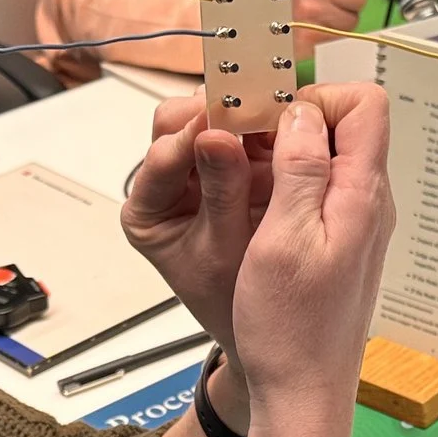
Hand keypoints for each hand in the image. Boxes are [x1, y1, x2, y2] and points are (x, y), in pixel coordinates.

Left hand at [121, 92, 275, 365]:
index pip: (163, 151)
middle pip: (181, 123)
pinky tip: (289, 129)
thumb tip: (215, 136)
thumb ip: (221, 193)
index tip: (228, 117)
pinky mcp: (233, 168)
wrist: (261, 330)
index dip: (195, 130)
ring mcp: (200, 173)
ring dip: (245, 116)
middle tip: (258, 105)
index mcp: (148, 210)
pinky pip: (246, 135)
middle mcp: (167, 185)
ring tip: (277, 116)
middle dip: (219, 112)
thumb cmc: (232, 302)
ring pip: (213, 122)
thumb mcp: (224, 251)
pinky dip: (265, 129)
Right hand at [228, 85, 394, 436]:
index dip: (314, 97)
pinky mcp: (339, 242)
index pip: (364, 103)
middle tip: (242, 141)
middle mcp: (368, 203)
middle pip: (342, 125)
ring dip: (281, 153)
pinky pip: (316, 190)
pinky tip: (252, 207)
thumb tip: (303, 111)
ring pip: (325, 156)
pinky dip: (283, 184)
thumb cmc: (292, 329)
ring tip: (240, 174)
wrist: (303, 393)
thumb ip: (299, 169)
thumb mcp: (284, 239)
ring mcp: (356, 222)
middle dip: (289, 120)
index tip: (267, 117)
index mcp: (362, 195)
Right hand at [285, 0, 380, 36]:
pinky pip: (340, 37)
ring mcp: (307, 10)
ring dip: (340, 23)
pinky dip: (331, 38)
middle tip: (325, 5)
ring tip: (320, 19)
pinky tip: (316, 31)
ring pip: (352, 20)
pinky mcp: (308, 35)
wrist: (265, 23)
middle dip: (347, 4)